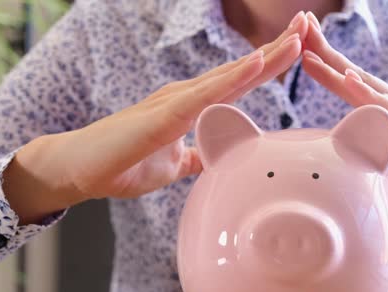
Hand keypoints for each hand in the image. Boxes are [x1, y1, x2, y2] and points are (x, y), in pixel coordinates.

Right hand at [4, 12, 308, 224]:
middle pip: (242, 71)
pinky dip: (233, 78)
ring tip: (297, 35)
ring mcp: (176, 102)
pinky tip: (257, 62)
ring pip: (230, 75)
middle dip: (278, 49)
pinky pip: (205, 94)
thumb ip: (195, 158)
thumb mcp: (173, 166)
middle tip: (309, 25)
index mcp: (192, 107)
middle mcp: (187, 96)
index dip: (270, 65)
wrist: (78, 171)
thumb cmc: (121, 165)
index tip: (301, 48)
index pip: (240, 83)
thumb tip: (215, 160)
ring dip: (266, 56)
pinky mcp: (164, 115)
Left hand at [301, 12, 387, 267]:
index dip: (331, 70)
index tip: (303, 51)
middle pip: (361, 78)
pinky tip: (352, 83)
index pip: (359, 91)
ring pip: (374, 90)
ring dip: (340, 70)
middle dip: (328, 53)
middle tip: (299, 26)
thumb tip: (369, 151)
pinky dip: (373, 99)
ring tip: (312, 49)